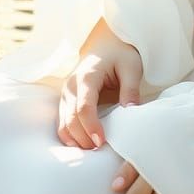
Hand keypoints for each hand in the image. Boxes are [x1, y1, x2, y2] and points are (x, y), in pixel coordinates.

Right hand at [57, 17, 142, 148]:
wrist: (107, 43)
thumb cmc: (121, 54)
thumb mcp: (131, 67)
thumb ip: (130, 89)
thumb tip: (131, 113)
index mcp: (87, 76)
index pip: (84, 107)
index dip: (91, 126)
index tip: (102, 142)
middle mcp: (71, 85)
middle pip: (71, 119)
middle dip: (83, 138)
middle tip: (100, 150)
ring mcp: (65, 93)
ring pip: (63, 124)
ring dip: (76, 140)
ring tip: (93, 150)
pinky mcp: (65, 100)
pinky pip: (62, 123)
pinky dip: (70, 136)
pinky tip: (84, 144)